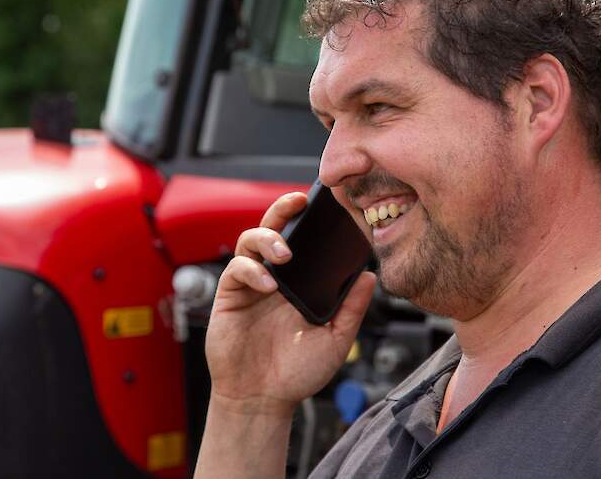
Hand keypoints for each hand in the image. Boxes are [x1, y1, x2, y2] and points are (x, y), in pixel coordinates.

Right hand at [204, 192, 375, 416]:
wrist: (263, 400)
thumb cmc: (297, 372)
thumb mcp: (335, 340)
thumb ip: (352, 309)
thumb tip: (369, 276)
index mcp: (301, 282)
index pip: (306, 241)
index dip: (312, 220)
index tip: (329, 203)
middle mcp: (276, 277)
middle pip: (275, 228)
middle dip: (285, 209)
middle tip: (299, 201)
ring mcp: (251, 285)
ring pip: (251, 241)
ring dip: (268, 238)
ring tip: (285, 254)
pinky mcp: (230, 297)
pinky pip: (236, 269)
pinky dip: (251, 270)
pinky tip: (268, 284)